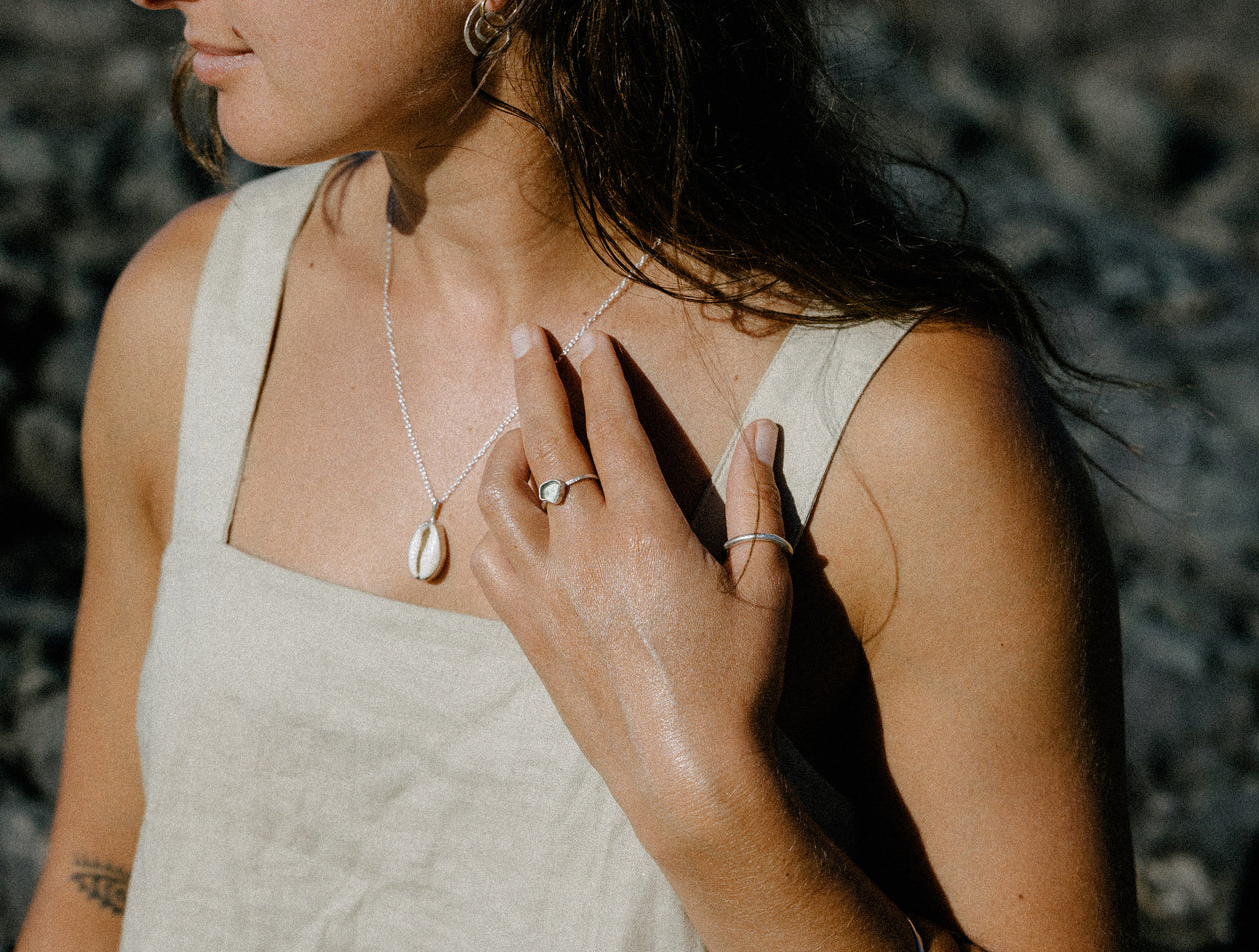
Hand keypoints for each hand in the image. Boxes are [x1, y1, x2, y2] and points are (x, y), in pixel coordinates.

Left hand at [471, 324, 792, 839]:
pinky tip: (513, 514)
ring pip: (500, 494)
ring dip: (507, 446)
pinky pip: (490, 554)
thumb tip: (764, 430)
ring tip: (522, 427)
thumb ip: (759, 502)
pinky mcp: (527, 627)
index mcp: (647, 531)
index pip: (614, 430)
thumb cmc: (738, 683)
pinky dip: (495, 518)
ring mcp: (545, 590)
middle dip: (535, 378)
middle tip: (525, 335)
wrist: (685, 775)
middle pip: (545, 440)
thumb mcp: (768, 588)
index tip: (592, 339)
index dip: (602, 377)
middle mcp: (584, 550)